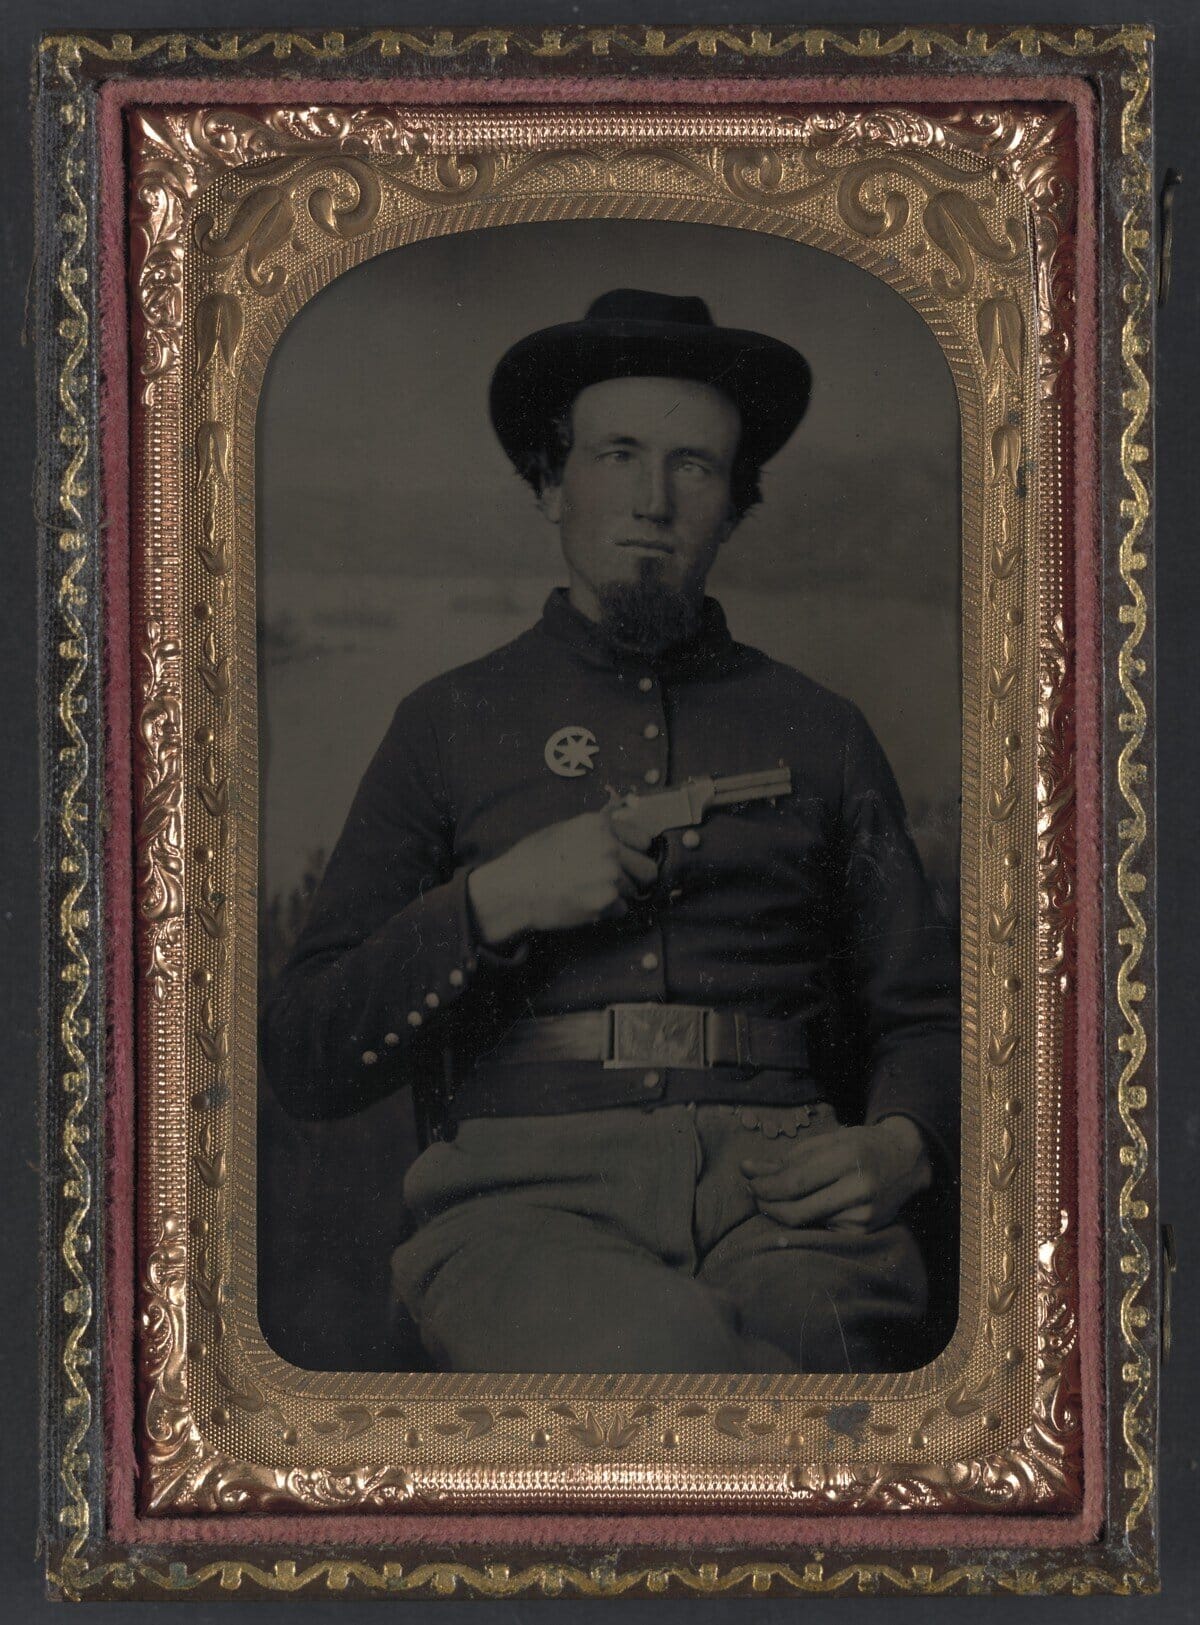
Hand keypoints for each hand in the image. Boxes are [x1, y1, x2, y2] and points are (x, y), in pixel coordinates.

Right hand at [467, 806, 657, 945]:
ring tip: (589, 890)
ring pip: (636, 891)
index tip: (622, 861)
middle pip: (648, 868)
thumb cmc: (533, 860)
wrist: (513, 889)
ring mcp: (610, 874)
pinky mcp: (606, 900)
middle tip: (613, 882)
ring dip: (618, 895)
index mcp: (600, 825)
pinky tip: (584, 902)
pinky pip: (622, 909)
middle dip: (635, 878)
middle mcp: (609, 846)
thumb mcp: (566, 830)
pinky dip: (607, 911)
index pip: (644, 840)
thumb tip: (625, 842)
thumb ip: (599, 834)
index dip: (632, 853)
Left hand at [741, 1117, 931, 1232]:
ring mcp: (863, 1214)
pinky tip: (808, 1206)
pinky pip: (822, 1229)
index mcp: (847, 1157)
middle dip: (767, 1206)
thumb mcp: (826, 1142)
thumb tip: (747, 1170)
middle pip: (795, 1211)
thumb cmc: (859, 1146)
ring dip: (783, 1213)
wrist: (904, 1161)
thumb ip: (787, 1159)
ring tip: (776, 1199)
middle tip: (755, 1196)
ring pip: (806, 1223)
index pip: (793, 1182)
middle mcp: (858, 1188)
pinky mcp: (864, 1231)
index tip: (750, 1184)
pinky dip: (808, 1220)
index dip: (765, 1187)